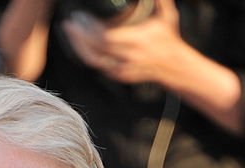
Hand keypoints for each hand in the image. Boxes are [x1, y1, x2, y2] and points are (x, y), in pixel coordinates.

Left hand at [60, 0, 184, 86]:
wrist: (174, 67)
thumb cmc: (169, 39)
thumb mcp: (167, 15)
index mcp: (137, 42)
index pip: (107, 38)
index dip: (91, 29)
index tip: (81, 17)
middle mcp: (128, 57)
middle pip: (96, 50)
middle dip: (80, 37)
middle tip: (70, 23)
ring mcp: (122, 69)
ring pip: (93, 61)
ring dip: (79, 47)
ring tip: (71, 33)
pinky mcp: (119, 75)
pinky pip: (98, 66)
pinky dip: (87, 56)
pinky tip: (80, 45)